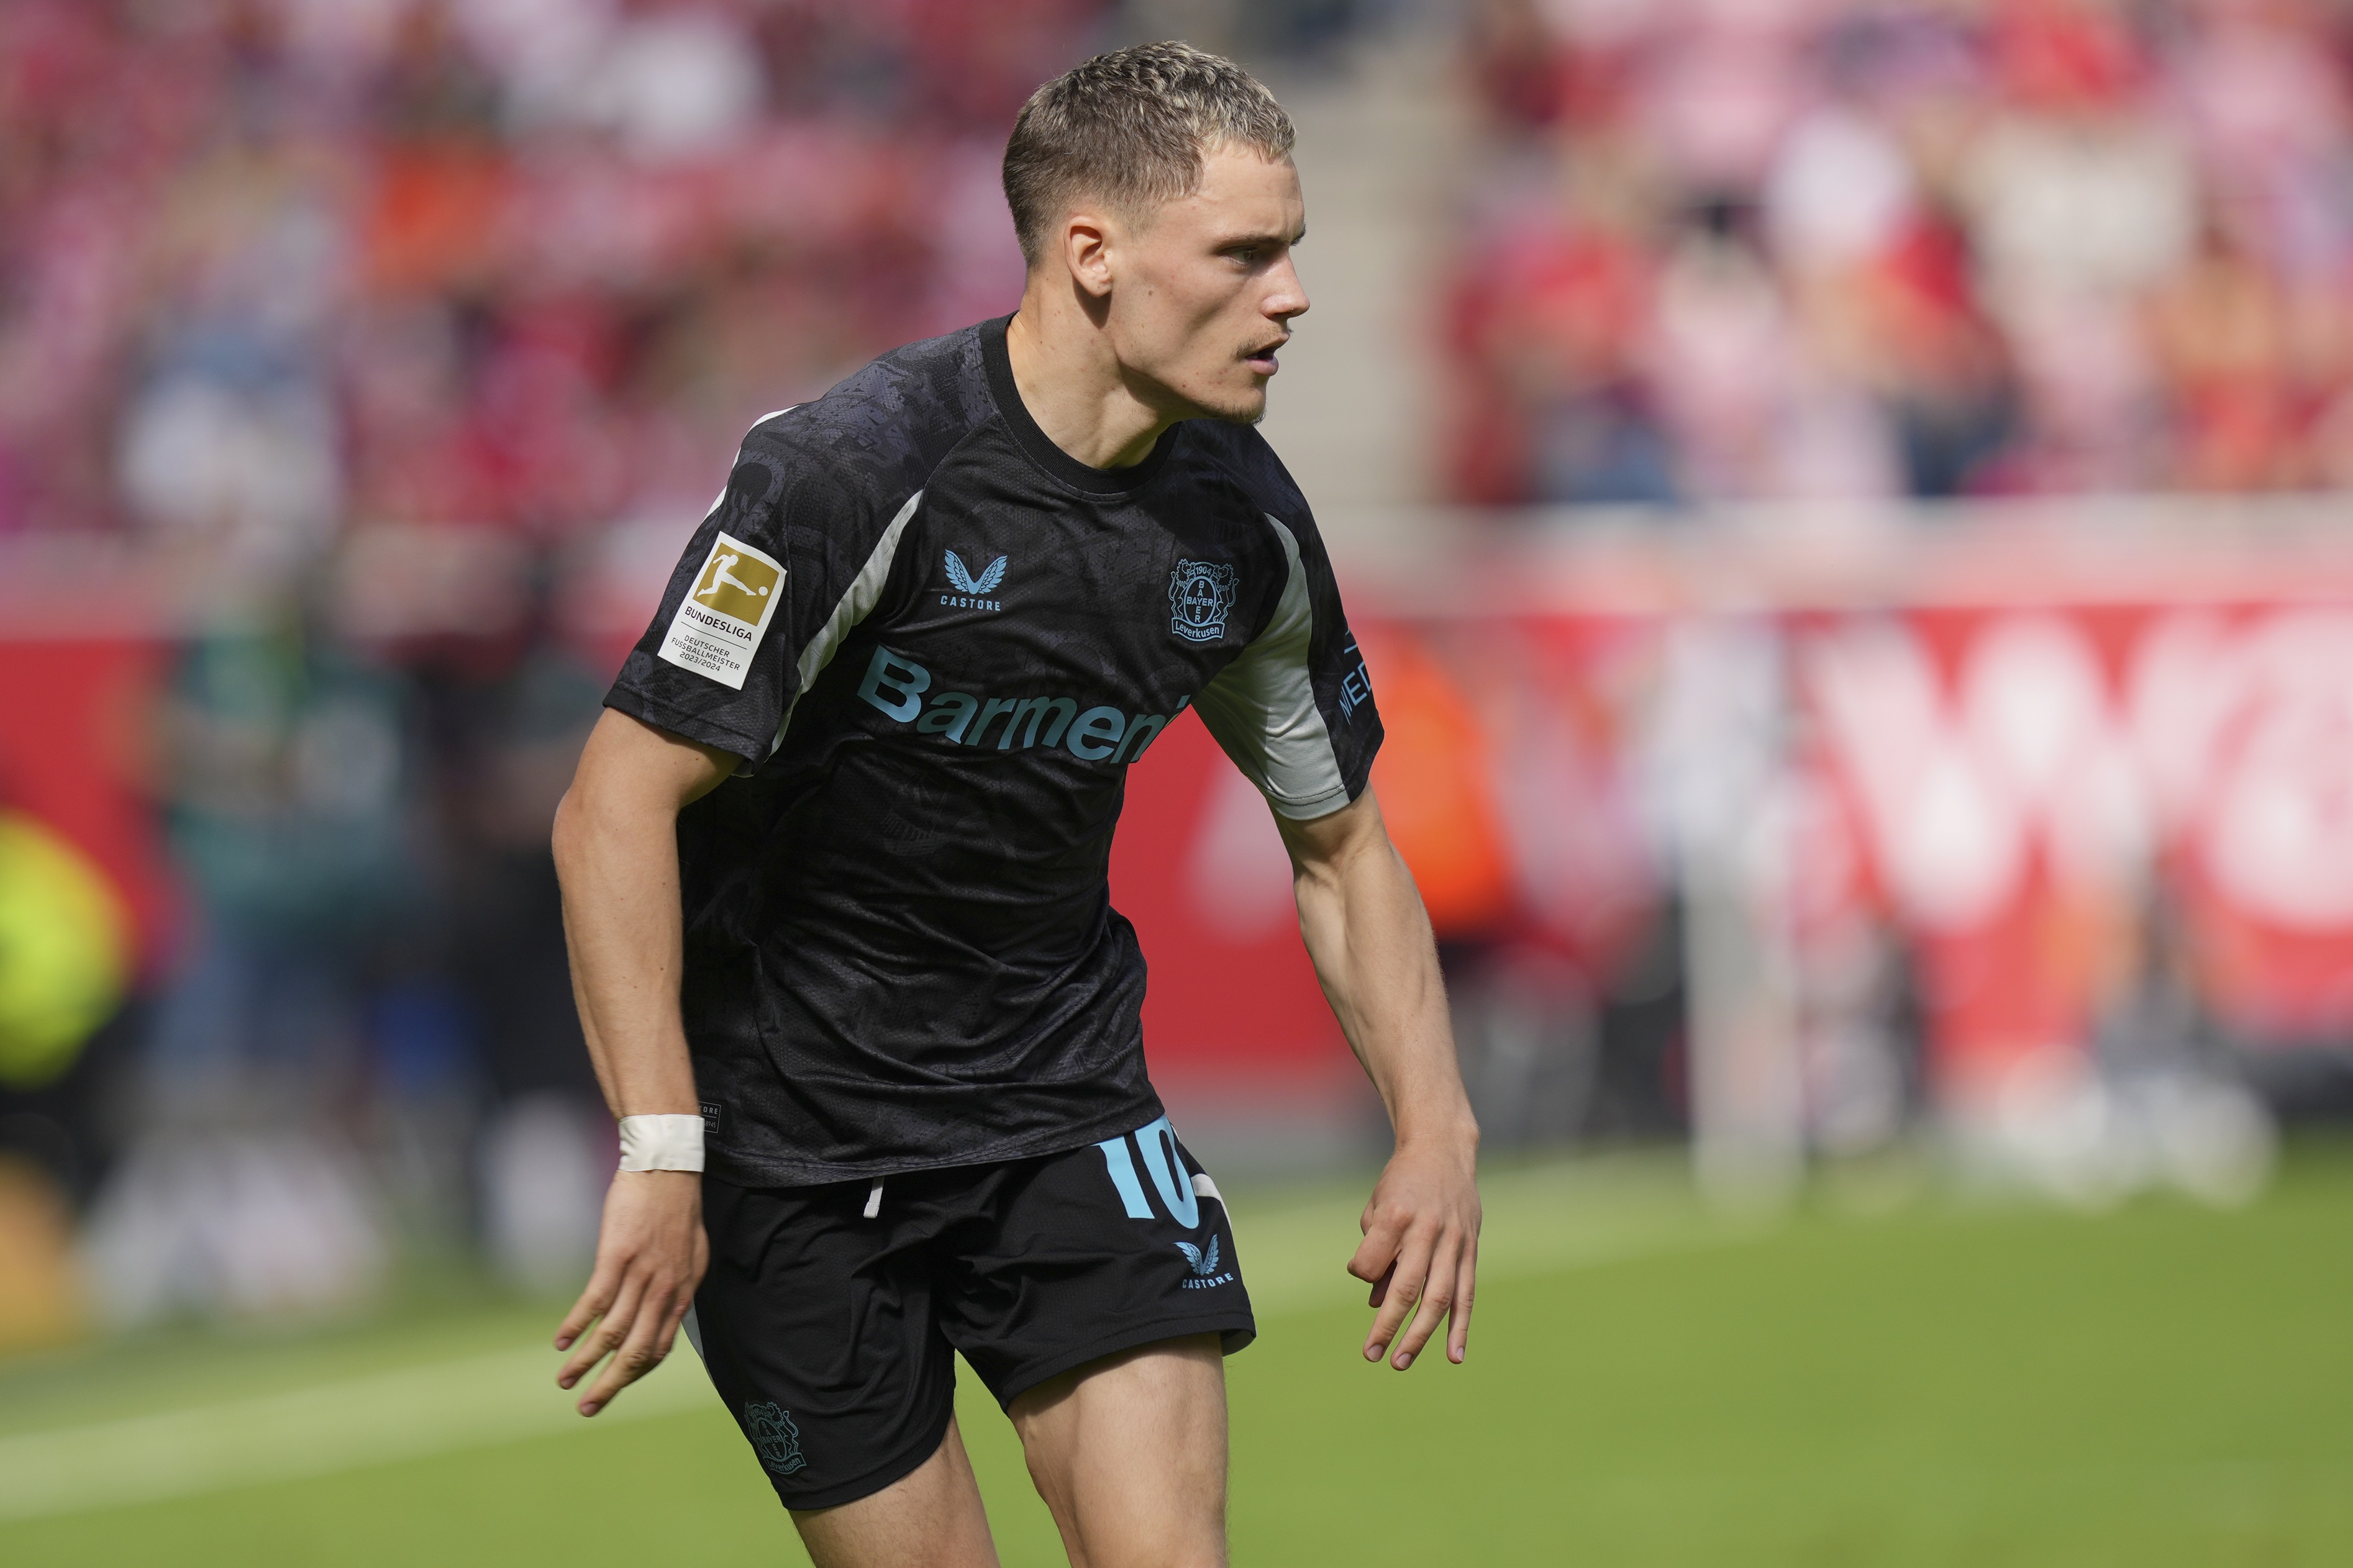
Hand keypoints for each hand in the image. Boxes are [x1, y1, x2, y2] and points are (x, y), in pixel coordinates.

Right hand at [555, 1169, 708, 1415]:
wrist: (667, 1167)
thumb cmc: (676, 1208)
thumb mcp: (692, 1253)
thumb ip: (678, 1285)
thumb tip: (669, 1311)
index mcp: (683, 1292)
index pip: (659, 1349)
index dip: (635, 1373)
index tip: (615, 1387)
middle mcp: (665, 1290)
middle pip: (636, 1353)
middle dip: (611, 1386)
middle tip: (588, 1408)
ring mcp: (641, 1275)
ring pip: (611, 1334)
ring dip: (585, 1363)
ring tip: (565, 1381)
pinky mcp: (618, 1257)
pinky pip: (594, 1302)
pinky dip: (576, 1327)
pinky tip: (561, 1343)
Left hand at [1347, 1134, 1479, 1369]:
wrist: (1442, 1150)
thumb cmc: (1401, 1182)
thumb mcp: (1378, 1207)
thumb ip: (1376, 1252)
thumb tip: (1377, 1302)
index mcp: (1396, 1215)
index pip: (1371, 1262)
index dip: (1363, 1274)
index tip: (1363, 1274)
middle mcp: (1427, 1230)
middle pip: (1408, 1287)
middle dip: (1388, 1325)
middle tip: (1372, 1354)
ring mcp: (1454, 1241)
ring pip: (1440, 1297)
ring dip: (1421, 1335)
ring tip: (1401, 1361)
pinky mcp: (1471, 1249)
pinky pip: (1466, 1293)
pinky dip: (1460, 1327)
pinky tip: (1454, 1355)